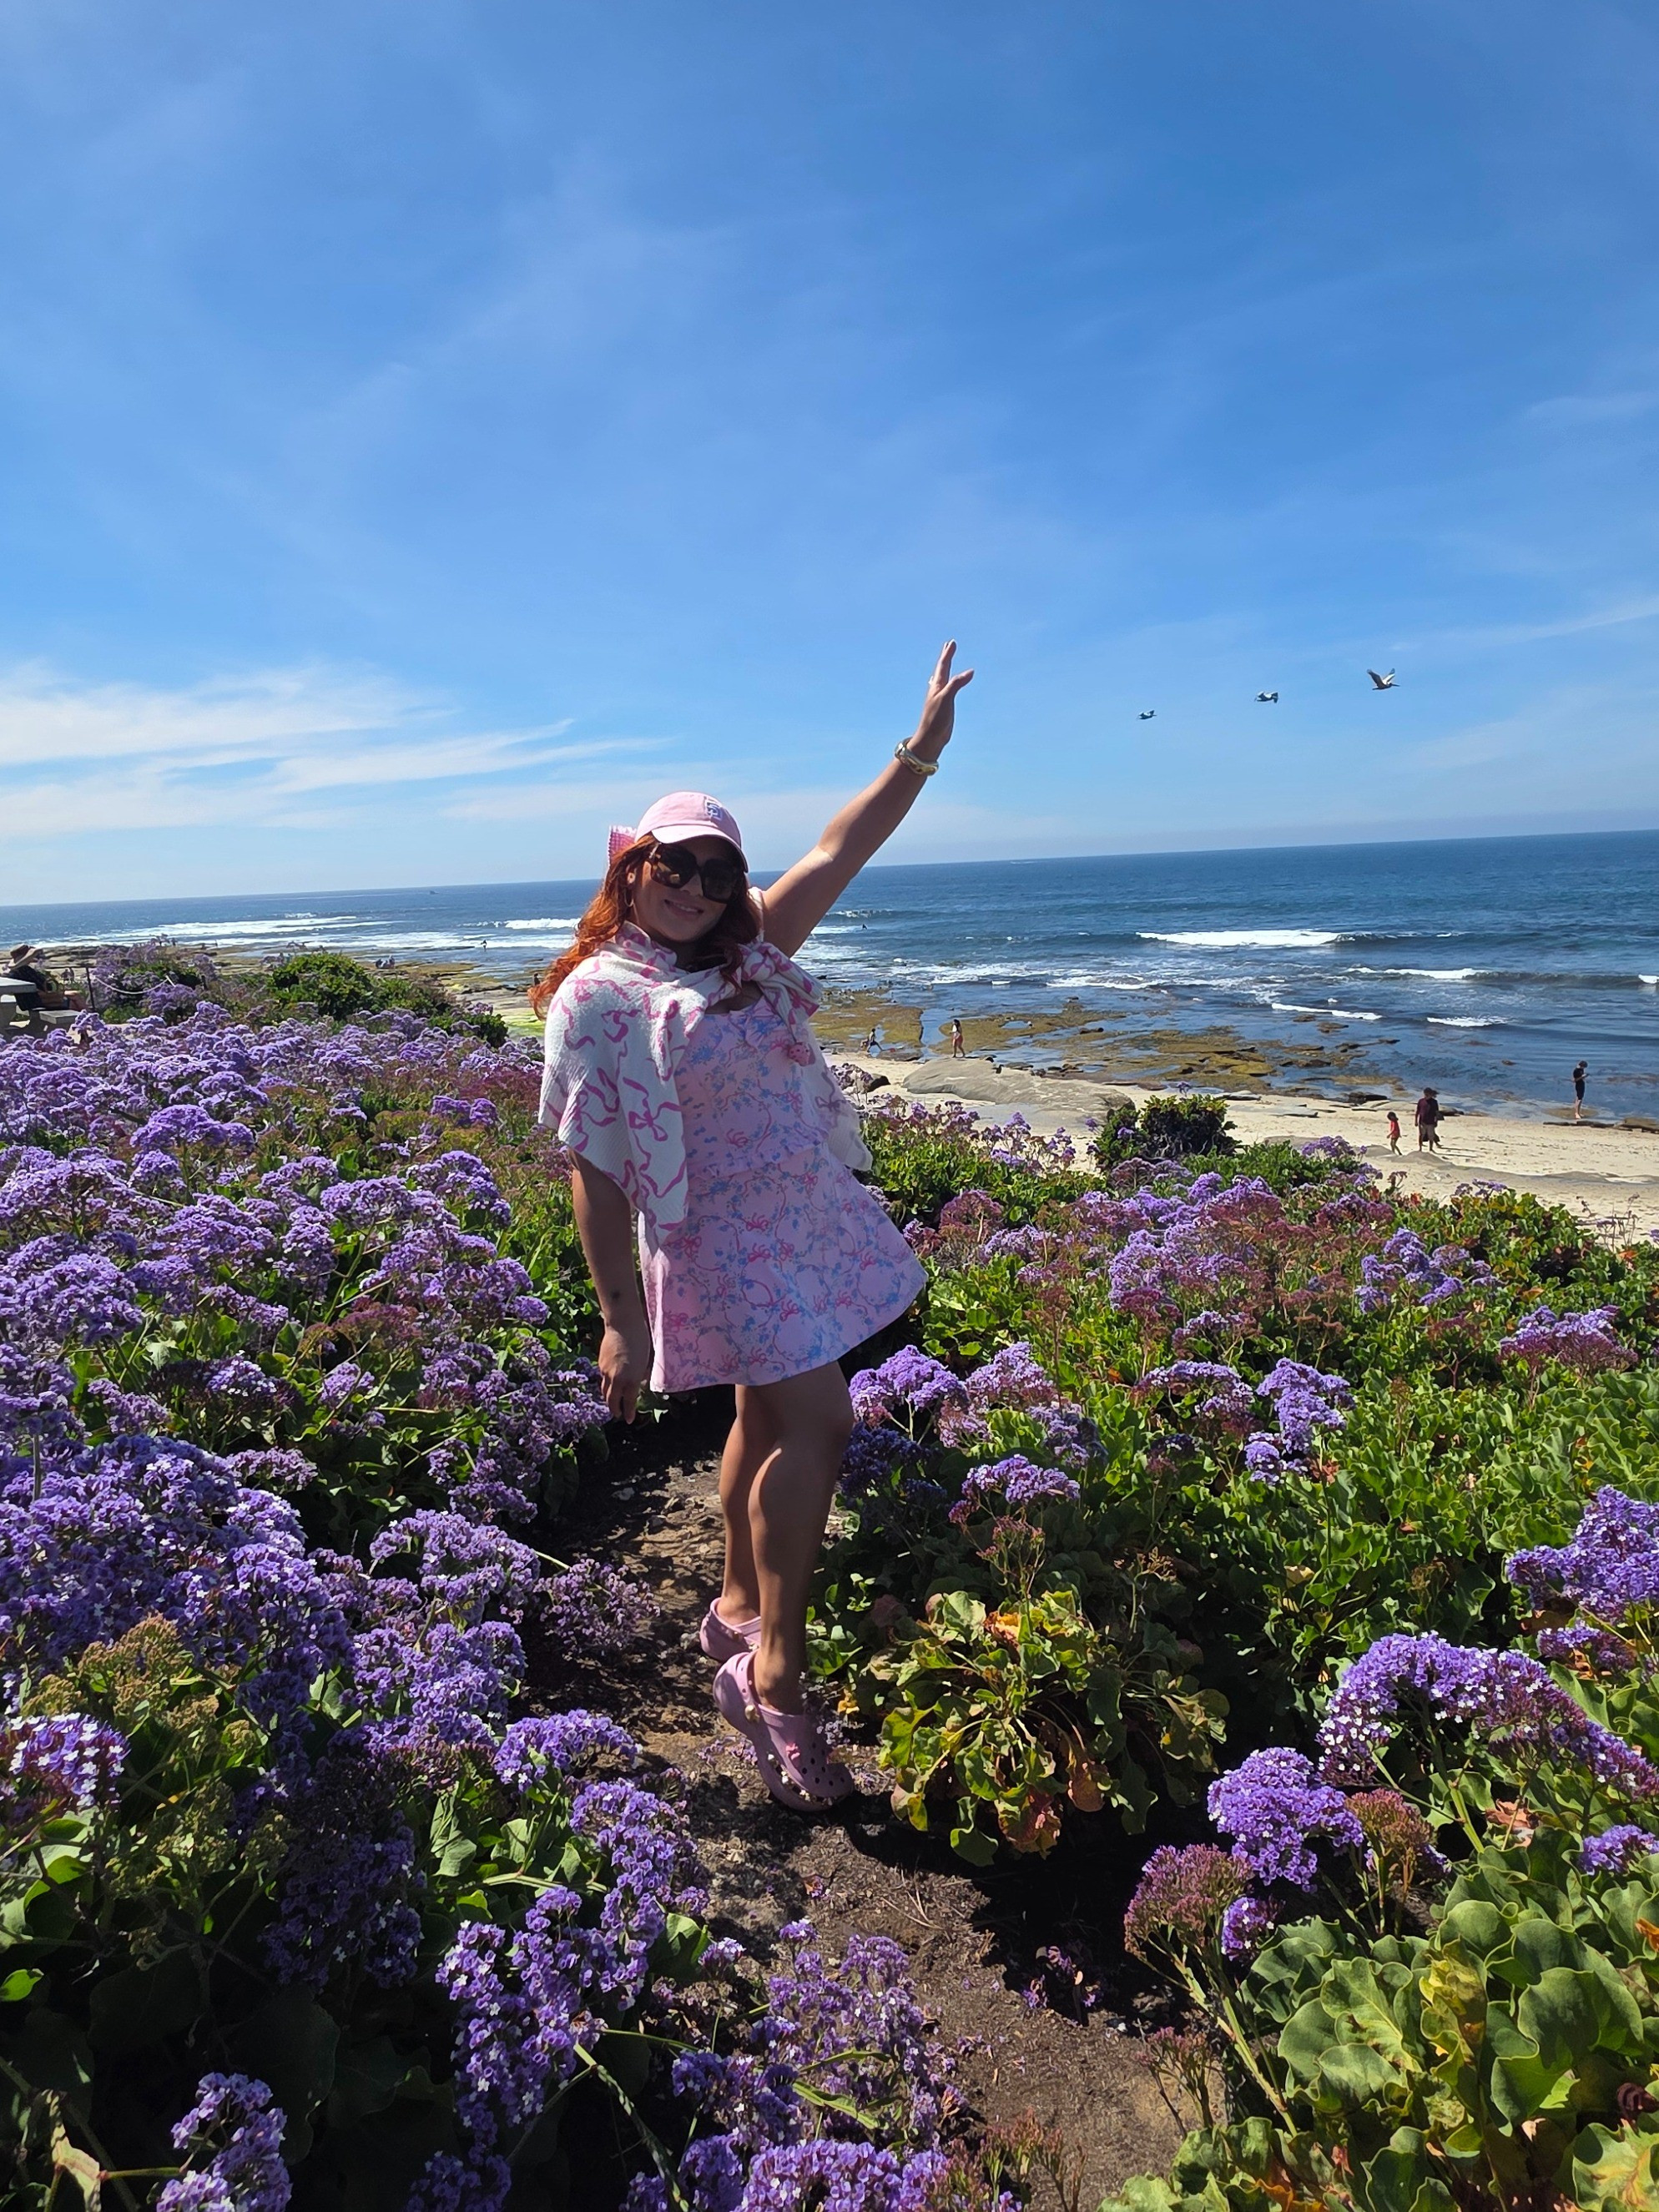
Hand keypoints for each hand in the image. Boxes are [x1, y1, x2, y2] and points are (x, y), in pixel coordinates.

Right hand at [597, 1320, 651, 1422]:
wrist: (622, 1324)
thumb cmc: (640, 1339)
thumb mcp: (647, 1360)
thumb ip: (642, 1374)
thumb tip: (640, 1381)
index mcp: (631, 1378)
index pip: (628, 1401)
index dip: (628, 1412)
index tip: (628, 1420)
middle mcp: (617, 1378)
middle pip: (612, 1400)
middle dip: (615, 1409)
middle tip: (618, 1414)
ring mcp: (606, 1371)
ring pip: (605, 1390)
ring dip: (609, 1399)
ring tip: (613, 1403)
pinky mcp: (600, 1364)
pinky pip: (603, 1379)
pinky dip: (607, 1384)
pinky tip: (611, 1382)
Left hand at [910, 640, 974, 759]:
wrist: (930, 739)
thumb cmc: (935, 720)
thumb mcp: (946, 699)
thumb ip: (956, 684)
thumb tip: (970, 671)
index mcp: (937, 686)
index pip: (943, 666)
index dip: (948, 654)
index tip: (952, 642)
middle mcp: (937, 690)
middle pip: (942, 669)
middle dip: (946, 657)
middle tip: (949, 645)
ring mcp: (940, 698)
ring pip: (943, 679)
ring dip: (946, 668)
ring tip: (946, 662)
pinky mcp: (944, 707)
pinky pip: (947, 690)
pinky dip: (949, 683)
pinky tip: (946, 686)